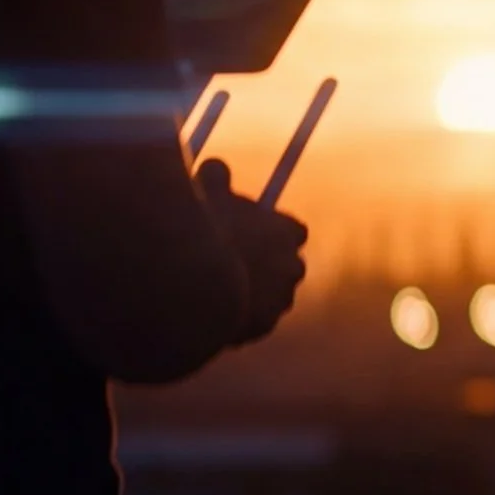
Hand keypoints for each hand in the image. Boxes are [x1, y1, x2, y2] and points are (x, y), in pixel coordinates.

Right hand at [195, 158, 307, 344]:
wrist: (198, 286)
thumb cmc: (205, 232)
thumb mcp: (206, 193)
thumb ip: (215, 177)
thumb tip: (216, 168)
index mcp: (286, 231)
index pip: (295, 231)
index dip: (275, 232)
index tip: (257, 232)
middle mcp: (292, 266)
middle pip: (290, 266)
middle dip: (269, 267)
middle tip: (240, 264)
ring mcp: (280, 299)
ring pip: (272, 296)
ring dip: (255, 294)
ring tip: (222, 290)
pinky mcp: (264, 326)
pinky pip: (254, 321)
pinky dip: (240, 318)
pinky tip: (215, 310)